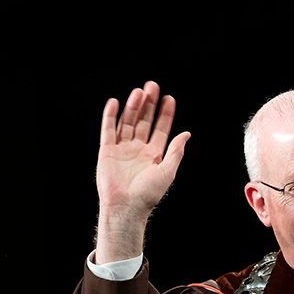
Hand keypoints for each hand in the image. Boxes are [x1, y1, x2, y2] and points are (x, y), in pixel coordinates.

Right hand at [95, 81, 189, 262]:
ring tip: (139, 92)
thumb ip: (176, 151)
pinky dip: (111, 116)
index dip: (165, 114)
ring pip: (128, 122)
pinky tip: (116, 102)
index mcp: (154, 155)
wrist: (126, 207)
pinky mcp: (107, 151)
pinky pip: (108, 130)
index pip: (161, 129)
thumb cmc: (148, 194)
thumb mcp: (168, 171)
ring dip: (133, 106)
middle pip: (144, 121)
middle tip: (153, 86)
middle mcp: (138, 150)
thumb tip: (187, 134)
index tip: (169, 98)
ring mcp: (122, 149)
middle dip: (149, 104)